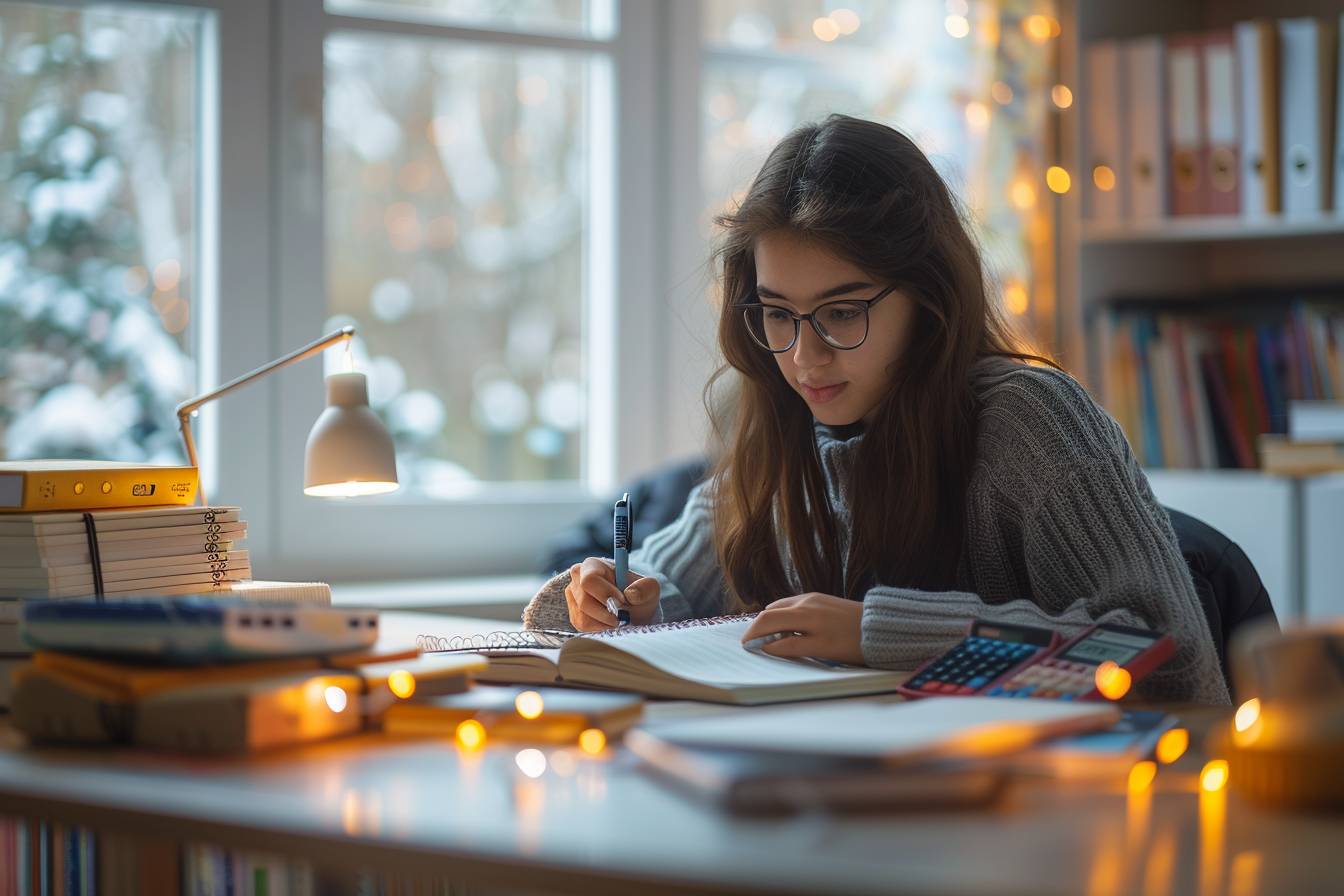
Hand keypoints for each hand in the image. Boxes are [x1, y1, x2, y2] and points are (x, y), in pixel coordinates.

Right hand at [564, 556, 660, 631]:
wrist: (634, 610)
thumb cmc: (638, 594)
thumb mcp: (650, 588)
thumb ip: (646, 587)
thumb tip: (630, 595)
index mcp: (592, 566)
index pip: (589, 580)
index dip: (605, 593)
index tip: (622, 602)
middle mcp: (577, 580)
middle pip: (584, 601)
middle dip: (606, 613)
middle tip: (623, 617)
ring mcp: (573, 598)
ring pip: (583, 617)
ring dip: (604, 623)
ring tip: (619, 620)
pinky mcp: (574, 615)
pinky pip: (583, 627)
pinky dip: (600, 629)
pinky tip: (610, 624)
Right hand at [740, 593, 864, 665]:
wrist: (881, 627)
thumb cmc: (853, 643)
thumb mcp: (821, 649)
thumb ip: (791, 646)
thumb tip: (767, 646)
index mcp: (804, 615)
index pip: (767, 621)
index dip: (753, 635)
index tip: (746, 648)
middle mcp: (805, 602)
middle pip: (770, 611)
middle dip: (757, 627)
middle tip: (752, 643)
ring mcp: (813, 598)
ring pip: (781, 607)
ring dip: (771, 621)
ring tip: (772, 639)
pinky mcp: (820, 598)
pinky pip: (793, 605)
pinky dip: (784, 616)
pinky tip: (790, 629)